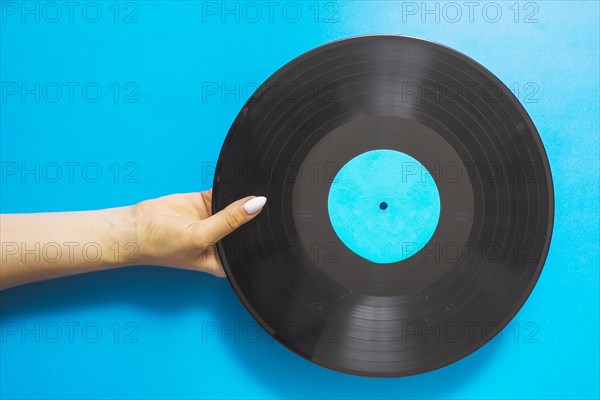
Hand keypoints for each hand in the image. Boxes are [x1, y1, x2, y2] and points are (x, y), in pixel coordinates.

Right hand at [132, 190, 265, 276]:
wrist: (135, 227)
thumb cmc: (162, 246)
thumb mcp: (200, 236)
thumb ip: (229, 220)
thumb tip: (256, 205)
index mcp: (226, 261)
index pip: (252, 246)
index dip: (263, 234)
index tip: (276, 219)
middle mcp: (224, 242)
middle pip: (248, 224)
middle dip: (255, 214)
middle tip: (268, 200)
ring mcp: (217, 220)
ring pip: (239, 206)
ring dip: (245, 198)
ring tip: (256, 187)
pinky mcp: (208, 203)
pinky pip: (225, 192)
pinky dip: (232, 187)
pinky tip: (239, 182)